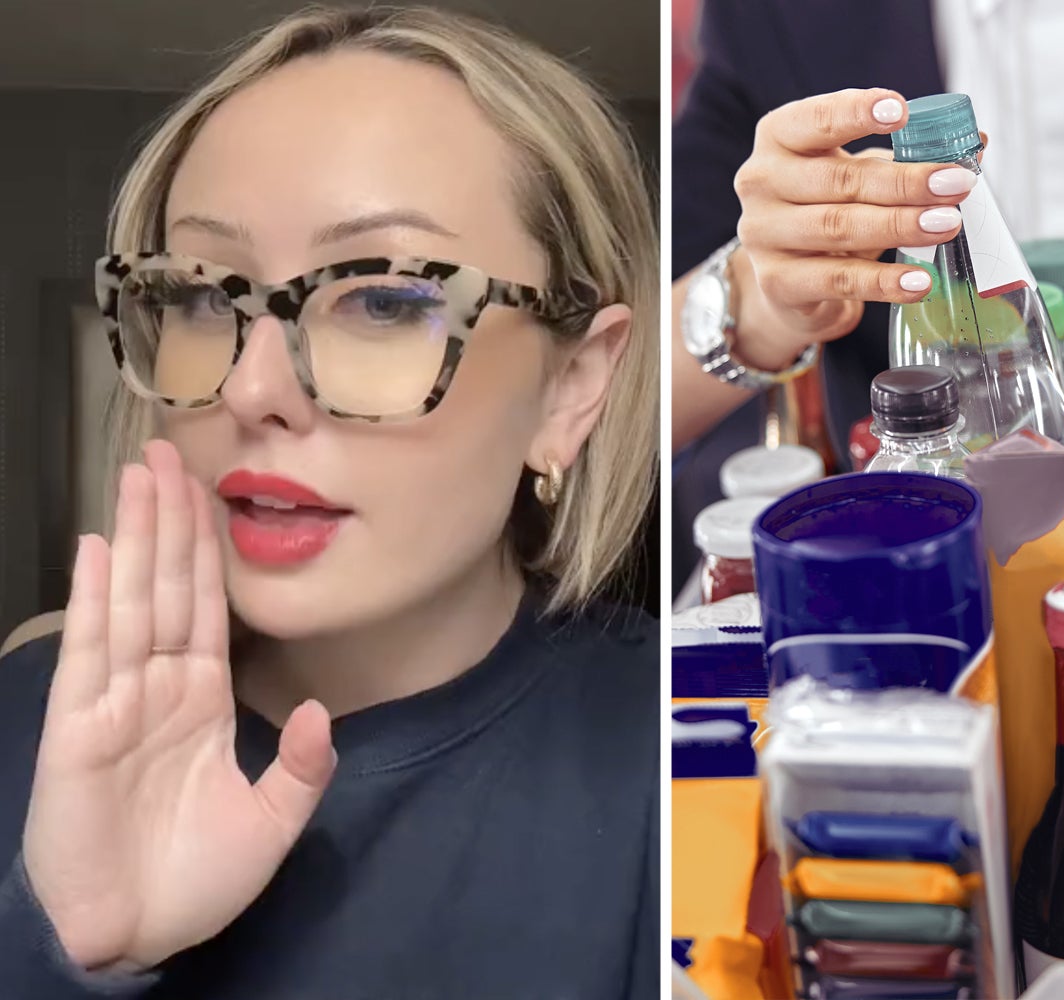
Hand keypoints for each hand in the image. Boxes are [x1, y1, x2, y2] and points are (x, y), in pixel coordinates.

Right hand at [21, 440, 335, 971]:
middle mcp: (156, 691)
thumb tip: (320, 711)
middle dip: (168, 521)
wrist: (136, 937)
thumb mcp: (273, 823)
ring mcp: (115, 705)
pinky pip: (92, 655)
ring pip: (129, 604)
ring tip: (136, 477)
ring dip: (132, 539)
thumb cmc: (194, 884)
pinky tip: (94, 550)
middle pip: (166, 589)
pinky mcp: (78, 730)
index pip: (207, 608)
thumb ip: (305, 767)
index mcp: (201, 702)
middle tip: (167, 451)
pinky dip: (93, 600)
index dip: (207, 551)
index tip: (210, 492)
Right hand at [730, 87, 982, 370]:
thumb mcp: (862, 175)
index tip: (902, 110)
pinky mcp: (777, 283)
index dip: (856, 112)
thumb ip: (909, 156)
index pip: (814, 118)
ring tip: (948, 225)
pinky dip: (883, 281)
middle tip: (956, 183)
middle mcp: (762, 181)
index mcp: (780, 139)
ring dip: (900, 226)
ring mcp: (763, 234)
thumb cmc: (831, 210)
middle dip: (904, 181)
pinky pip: (838, 280)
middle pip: (838, 178)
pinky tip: (920, 280)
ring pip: (838, 227)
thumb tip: (977, 141)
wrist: (790, 282)